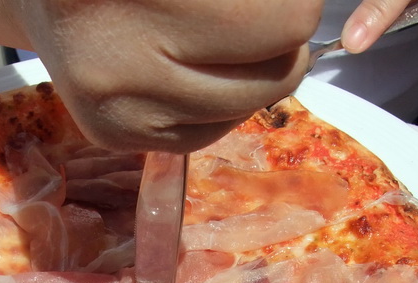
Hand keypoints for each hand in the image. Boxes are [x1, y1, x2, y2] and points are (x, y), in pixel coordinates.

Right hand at [14, 0, 325, 151]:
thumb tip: (305, 19)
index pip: (285, 22)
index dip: (293, 5)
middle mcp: (119, 55)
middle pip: (274, 74)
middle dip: (280, 42)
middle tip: (250, 15)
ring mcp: (114, 105)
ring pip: (244, 110)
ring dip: (249, 74)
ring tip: (212, 37)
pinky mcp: (112, 135)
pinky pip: (205, 134)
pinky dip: (211, 102)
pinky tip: (181, 66)